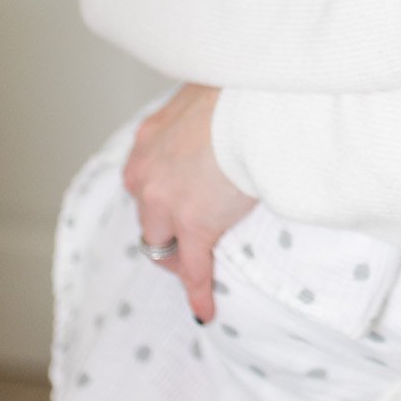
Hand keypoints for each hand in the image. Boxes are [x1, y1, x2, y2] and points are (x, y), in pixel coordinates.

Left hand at [121, 83, 256, 321]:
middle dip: (164, 229)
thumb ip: (201, 117)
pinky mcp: (194, 226)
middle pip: (146, 215)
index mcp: (150, 139)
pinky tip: (205, 309)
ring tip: (195, 270)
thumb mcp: (207, 95)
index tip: (177, 205)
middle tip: (186, 240)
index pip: (146, 180)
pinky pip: (194, 268)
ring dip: (177, 257)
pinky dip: (198, 290)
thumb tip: (219, 117)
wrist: (255, 102)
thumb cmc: (242, 91)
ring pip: (161, 244)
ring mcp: (166, 202)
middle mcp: (146, 172)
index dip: (162, 197)